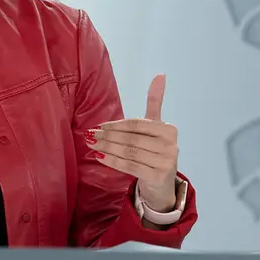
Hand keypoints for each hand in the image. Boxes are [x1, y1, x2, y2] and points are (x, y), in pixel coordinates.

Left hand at [85, 74, 178, 211]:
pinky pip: (130, 166)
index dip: (116, 125)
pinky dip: (112, 161)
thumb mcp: (155, 127)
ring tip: (91, 145)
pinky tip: (99, 157)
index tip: (99, 126)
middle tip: (89, 135)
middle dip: (108, 137)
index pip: (136, 124)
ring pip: (129, 152)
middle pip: (131, 138)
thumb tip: (160, 74)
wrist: (163, 184)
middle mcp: (171, 145)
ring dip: (107, 148)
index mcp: (169, 129)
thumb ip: (155, 102)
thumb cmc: (154, 151)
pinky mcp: (159, 176)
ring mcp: (166, 162)